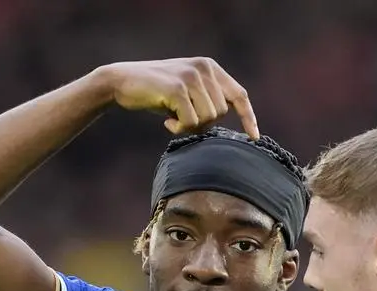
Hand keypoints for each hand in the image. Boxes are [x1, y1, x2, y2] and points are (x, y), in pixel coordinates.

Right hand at [100, 57, 258, 138]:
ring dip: (190, 126)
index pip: (239, 94)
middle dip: (204, 124)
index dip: (248, 117)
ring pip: (208, 119)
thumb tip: (230, 125)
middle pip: (221, 112)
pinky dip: (179, 128)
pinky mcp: (178, 88)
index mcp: (210, 67)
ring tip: (173, 118)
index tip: (254, 137)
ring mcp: (191, 76)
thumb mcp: (187, 93)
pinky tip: (166, 121)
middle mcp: (204, 68)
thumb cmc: (156, 93)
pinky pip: (191, 122)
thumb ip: (208, 100)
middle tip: (182, 120)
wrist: (122, 81)